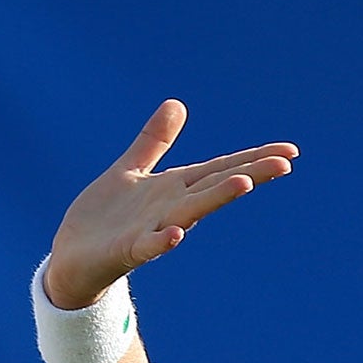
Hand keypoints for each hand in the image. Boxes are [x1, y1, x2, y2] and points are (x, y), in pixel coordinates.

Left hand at [44, 100, 296, 308]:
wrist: (71, 258)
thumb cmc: (105, 218)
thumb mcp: (129, 171)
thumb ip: (153, 142)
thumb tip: (176, 103)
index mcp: (174, 188)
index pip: (220, 168)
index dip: (253, 159)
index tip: (290, 151)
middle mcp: (171, 208)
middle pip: (216, 186)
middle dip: (250, 174)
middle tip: (285, 163)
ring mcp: (152, 230)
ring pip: (190, 212)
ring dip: (216, 198)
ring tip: (243, 183)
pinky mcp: (127, 249)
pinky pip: (149, 246)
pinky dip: (163, 241)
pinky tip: (176, 234)